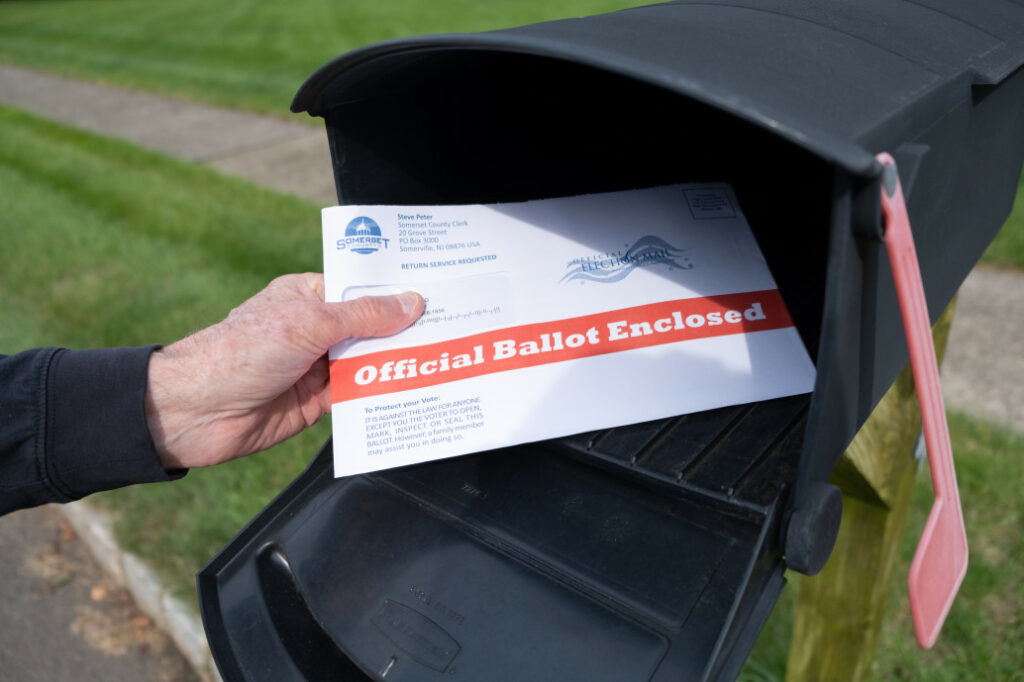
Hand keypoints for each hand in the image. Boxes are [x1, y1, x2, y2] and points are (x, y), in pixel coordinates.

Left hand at [145, 273, 422, 468]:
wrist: (196, 412)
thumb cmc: (242, 353)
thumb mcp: (309, 323)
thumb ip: (363, 315)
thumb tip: (411, 303)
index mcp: (309, 296)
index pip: (363, 289)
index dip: (398, 291)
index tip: (439, 292)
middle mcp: (316, 330)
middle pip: (372, 328)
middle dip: (407, 330)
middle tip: (456, 328)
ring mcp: (317, 367)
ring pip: (369, 363)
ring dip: (398, 365)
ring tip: (447, 361)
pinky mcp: (317, 403)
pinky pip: (359, 397)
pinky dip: (382, 396)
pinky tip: (415, 393)